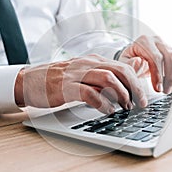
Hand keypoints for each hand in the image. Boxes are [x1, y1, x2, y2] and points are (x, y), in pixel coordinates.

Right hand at [14, 54, 147, 113]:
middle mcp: (87, 64)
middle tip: (140, 104)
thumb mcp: (85, 73)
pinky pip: (89, 93)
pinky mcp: (65, 87)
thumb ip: (105, 74)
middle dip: (134, 88)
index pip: (123, 67)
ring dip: (121, 94)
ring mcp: (76, 74)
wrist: (29, 80)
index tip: (143, 97)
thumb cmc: (59, 80)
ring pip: (107, 79)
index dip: (137, 82)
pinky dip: (102, 103)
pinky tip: (108, 110)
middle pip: (119, 71)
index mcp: (94, 60)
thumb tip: (132, 70)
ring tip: (126, 107)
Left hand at [118, 35, 171, 93]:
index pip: (156, 57)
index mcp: (144, 41)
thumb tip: (138, 62)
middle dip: (170, 77)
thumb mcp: (124, 63)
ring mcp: (167, 44)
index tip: (158, 88)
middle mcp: (157, 40)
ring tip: (170, 89)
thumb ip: (129, 65)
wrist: (135, 56)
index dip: (159, 75)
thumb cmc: (129, 61)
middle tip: (166, 91)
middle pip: (171, 56)